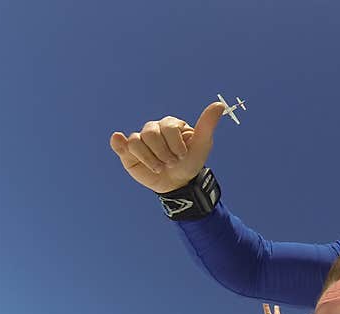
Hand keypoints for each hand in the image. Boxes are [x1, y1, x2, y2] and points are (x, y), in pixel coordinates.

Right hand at [109, 101, 225, 193]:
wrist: (177, 183)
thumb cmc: (190, 163)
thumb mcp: (202, 145)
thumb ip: (208, 125)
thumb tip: (219, 104)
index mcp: (171, 125)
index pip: (168, 128)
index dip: (175, 145)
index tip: (182, 156)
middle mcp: (154, 129)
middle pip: (151, 134)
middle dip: (163, 154)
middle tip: (171, 163)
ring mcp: (141, 139)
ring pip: (137, 141)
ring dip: (150, 159)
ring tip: (159, 167)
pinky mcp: (129, 151)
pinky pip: (122, 145)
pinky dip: (119, 144)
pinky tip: (120, 142)